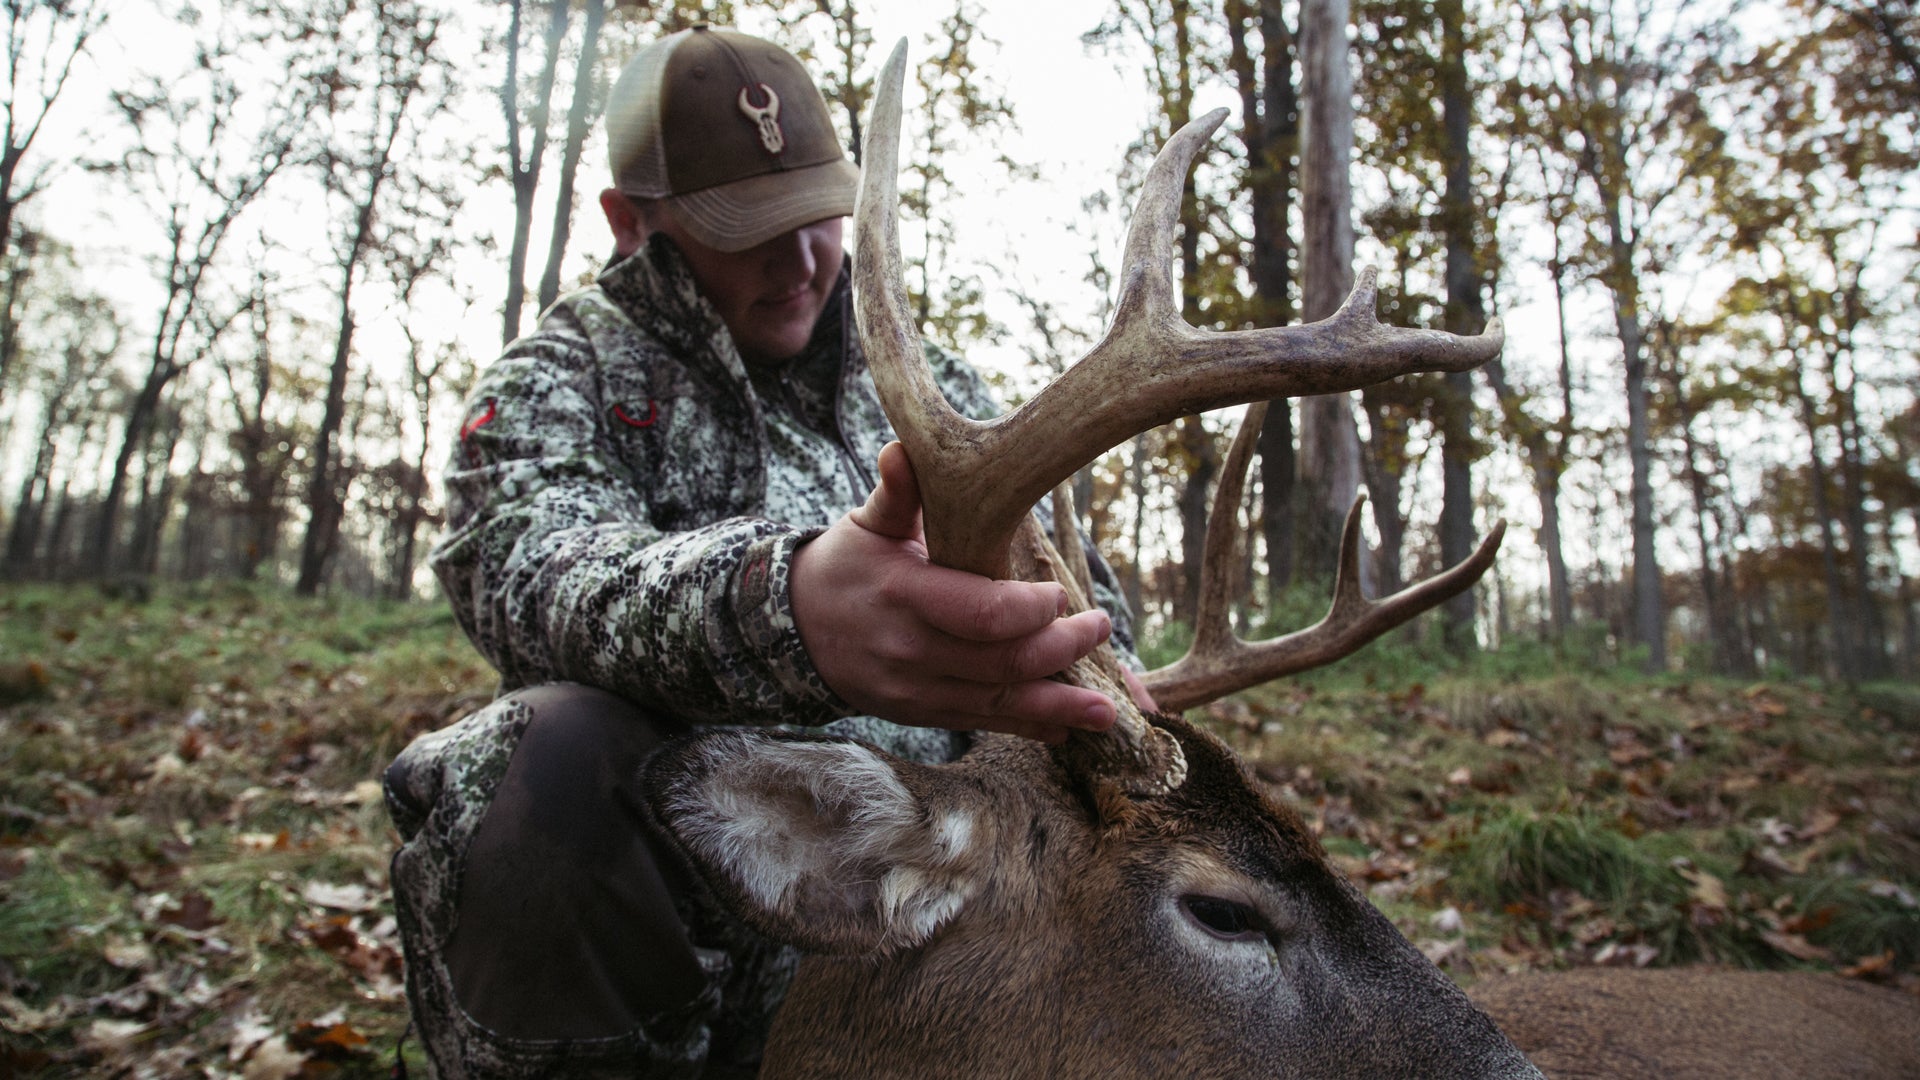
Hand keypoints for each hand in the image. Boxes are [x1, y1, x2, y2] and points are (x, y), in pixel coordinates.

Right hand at [791, 443, 1119, 743]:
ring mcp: (914, 690)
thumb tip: (903, 447)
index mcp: (903, 593)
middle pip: (1000, 661)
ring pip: (997, 703)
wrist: (795, 629)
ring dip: (1057, 709)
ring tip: (1107, 714)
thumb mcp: (866, 523)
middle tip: (1100, 629)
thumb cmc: (846, 565)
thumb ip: (898, 492)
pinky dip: (1027, 727)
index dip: (1031, 610)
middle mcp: (910, 650)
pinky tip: (1066, 728)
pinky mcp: (920, 714)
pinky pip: (981, 723)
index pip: (981, 613)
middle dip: (1060, 650)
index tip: (1061, 596)